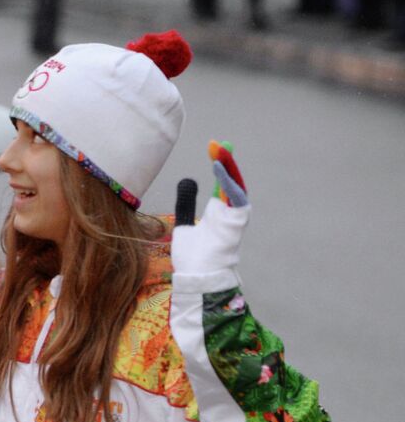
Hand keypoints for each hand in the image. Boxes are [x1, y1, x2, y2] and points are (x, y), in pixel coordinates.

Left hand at [172, 143, 249, 279]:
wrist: (197, 278)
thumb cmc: (193, 257)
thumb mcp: (184, 224)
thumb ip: (186, 204)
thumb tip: (187, 181)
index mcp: (218, 213)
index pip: (222, 183)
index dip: (220, 165)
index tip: (213, 147)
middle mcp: (229, 213)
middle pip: (232, 182)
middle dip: (226, 162)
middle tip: (218, 144)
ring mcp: (234, 219)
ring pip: (237, 189)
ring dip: (229, 170)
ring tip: (220, 152)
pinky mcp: (236, 225)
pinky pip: (237, 201)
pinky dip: (230, 185)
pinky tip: (221, 171)